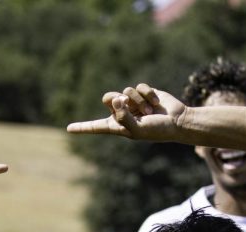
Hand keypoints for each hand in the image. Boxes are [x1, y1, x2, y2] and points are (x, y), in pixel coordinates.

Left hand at [66, 84, 187, 140]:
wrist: (177, 121)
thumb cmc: (158, 130)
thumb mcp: (138, 130)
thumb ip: (123, 117)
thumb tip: (115, 100)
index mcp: (118, 126)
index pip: (97, 126)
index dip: (83, 127)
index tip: (69, 129)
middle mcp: (123, 114)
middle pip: (108, 98)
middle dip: (117, 99)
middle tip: (128, 104)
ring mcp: (133, 102)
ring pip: (126, 91)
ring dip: (139, 101)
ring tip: (150, 111)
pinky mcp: (143, 93)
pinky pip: (139, 86)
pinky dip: (148, 95)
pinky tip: (156, 103)